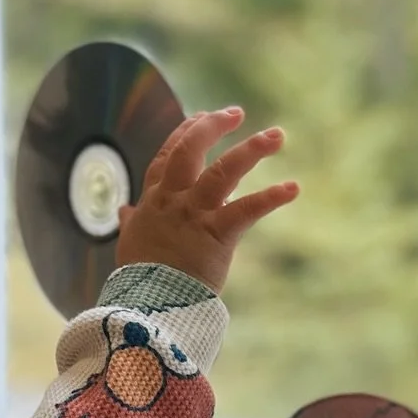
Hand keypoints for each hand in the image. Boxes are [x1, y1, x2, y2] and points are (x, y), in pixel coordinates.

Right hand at [115, 107, 298, 293]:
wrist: (149, 305)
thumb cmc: (140, 279)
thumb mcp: (130, 244)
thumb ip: (132, 223)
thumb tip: (125, 211)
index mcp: (154, 201)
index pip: (167, 156)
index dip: (185, 131)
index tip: (202, 115)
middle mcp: (174, 201)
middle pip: (189, 150)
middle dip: (212, 126)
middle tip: (236, 112)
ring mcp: (195, 215)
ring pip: (223, 172)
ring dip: (251, 150)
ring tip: (276, 135)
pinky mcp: (217, 234)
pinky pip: (247, 210)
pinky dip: (272, 197)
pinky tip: (293, 187)